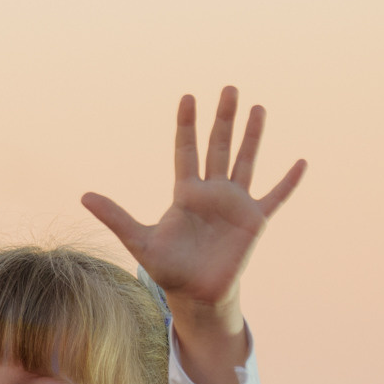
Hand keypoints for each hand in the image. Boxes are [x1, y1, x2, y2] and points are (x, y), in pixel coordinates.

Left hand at [82, 87, 304, 367]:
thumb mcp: (139, 241)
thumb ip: (115, 217)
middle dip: (223, 118)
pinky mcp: (253, 221)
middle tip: (229, 88)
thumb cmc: (168, 269)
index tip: (188, 97)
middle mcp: (212, 192)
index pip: (185, 150)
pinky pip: (274, 197)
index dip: (187, 125)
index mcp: (186, 193)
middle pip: (218, 147)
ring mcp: (235, 204)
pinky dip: (288, 182)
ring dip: (252, 136)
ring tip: (258, 108)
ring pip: (245, 162)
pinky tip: (300, 162)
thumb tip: (83, 196)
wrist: (195, 295)